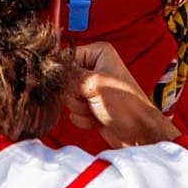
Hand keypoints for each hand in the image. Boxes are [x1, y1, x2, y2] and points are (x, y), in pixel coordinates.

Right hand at [65, 41, 180, 147]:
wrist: (140, 134)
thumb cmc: (127, 105)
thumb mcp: (94, 84)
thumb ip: (68, 75)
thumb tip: (48, 70)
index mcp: (98, 53)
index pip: (66, 58)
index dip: (66, 75)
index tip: (77, 85)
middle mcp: (95, 68)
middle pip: (64, 81)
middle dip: (76, 95)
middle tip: (92, 99)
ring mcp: (92, 89)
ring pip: (67, 99)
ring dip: (81, 109)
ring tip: (98, 109)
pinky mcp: (91, 106)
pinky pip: (73, 112)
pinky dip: (84, 119)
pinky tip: (98, 119)